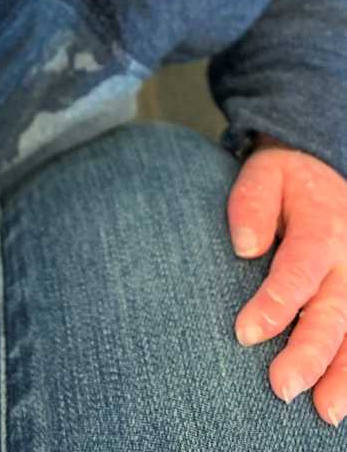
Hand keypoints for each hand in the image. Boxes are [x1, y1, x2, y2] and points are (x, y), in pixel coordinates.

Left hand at [228, 134, 346, 427]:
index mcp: (323, 228)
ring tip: (324, 411)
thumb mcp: (265, 173)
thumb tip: (244, 246)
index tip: (244, 333)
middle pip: (333, 313)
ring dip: (343, 375)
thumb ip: (253, 204)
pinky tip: (340, 400)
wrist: (325, 170)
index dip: (275, 304)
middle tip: (281, 387)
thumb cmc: (287, 179)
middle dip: (309, 354)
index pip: (299, 271)